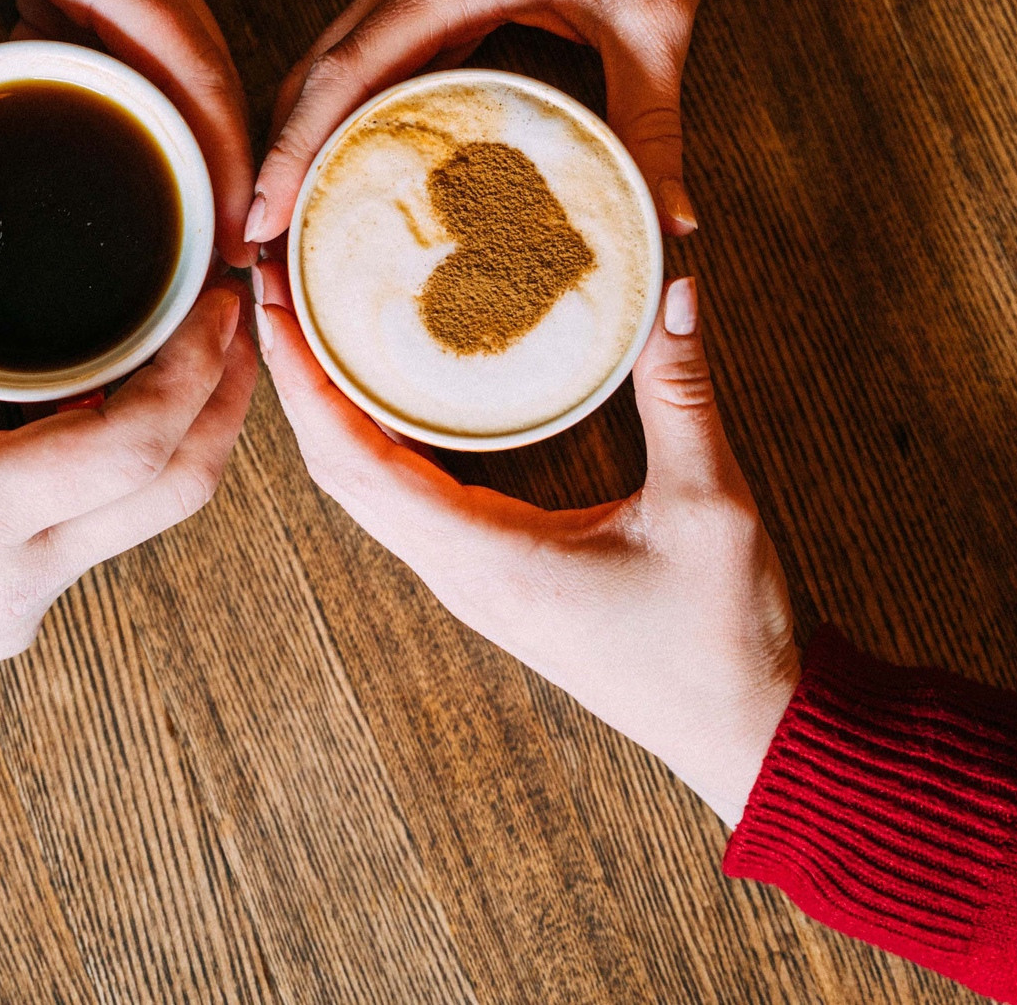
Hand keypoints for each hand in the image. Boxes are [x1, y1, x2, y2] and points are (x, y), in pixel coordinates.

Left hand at [0, 0, 253, 264]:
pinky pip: (144, 41)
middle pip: (209, 83)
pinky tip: (109, 159)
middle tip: (205, 281)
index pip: (198, 75)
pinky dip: (143, 102)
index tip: (233, 246)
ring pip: (183, 65)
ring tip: (171, 241)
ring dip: (185, 142)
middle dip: (218, 177)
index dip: (225, 166)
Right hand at [0, 147, 257, 727]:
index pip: (135, 445)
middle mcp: (15, 575)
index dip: (197, 365)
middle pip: (177, 490)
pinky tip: (111, 407)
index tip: (219, 292)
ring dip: (184, 434)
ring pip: (147, 522)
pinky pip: (100, 540)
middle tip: (234, 302)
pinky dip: (129, 472)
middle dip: (225, 393)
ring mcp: (17, 610)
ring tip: (188, 342)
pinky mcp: (3, 623)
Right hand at [248, 0, 772, 244]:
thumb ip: (650, 124)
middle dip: (282, 159)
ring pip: (334, 62)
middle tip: (266, 248)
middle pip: (314, 74)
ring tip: (296, 220)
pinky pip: (374, 51)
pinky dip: (349, 107)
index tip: (260, 220)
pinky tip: (356, 161)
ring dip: (306, 133)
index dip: (295, 152)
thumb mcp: (654, 22)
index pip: (342, 74)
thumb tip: (670, 221)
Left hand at [256, 264, 797, 825]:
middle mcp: (459, 572)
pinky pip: (406, 502)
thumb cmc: (721, 637)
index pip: (356, 464)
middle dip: (300, 379)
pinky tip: (386, 387)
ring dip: (330, 409)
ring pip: (366, 490)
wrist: (741, 730)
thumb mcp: (709, 505)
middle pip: (340, 471)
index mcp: (486, 558)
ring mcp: (471, 580)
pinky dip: (375, 438)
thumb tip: (673, 287)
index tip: (275, 307)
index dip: (306, 384)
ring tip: (314, 321)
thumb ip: (681, 394)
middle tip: (278, 287)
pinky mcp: (493, 578)